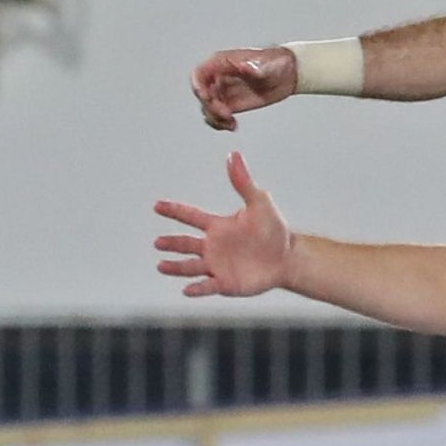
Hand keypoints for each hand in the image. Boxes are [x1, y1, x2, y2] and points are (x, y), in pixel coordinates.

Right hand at [149, 156, 294, 298]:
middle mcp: (213, 246)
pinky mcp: (226, 283)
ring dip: (176, 267)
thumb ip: (243, 182)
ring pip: (190, 267)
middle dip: (171, 243)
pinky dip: (197, 288)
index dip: (174, 210)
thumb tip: (234, 155)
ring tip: (161, 266)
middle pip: (186, 244)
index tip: (157, 205)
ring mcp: (218, 265)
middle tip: (157, 243)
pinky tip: (186, 290)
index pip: (191, 216)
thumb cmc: (274, 230)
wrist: (287, 258)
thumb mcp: (259, 202)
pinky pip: (207, 286)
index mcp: (218, 226)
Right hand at [188, 44, 298, 127]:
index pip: (200, 74)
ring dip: (215, 118)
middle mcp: (219, 77)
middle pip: (203, 95)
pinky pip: (217, 116)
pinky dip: (221, 124)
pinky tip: (233, 126)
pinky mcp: (231, 104)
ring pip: (208, 108)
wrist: (289, 74)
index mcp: (222, 63)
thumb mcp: (267, 63)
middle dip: (211, 107)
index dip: (198, 87)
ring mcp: (224, 91)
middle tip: (227, 114)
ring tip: (231, 123)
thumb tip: (243, 67)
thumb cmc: (277, 62)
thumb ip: (254, 67)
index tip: (207, 99)